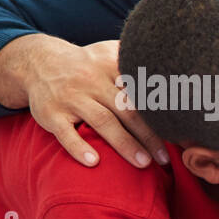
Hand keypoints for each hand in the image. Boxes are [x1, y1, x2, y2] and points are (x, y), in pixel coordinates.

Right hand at [0, 35, 167, 166]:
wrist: (39, 63)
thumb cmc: (88, 67)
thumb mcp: (110, 54)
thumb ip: (137, 64)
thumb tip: (177, 75)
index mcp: (111, 67)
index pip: (140, 91)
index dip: (160, 112)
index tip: (179, 130)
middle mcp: (92, 80)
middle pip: (126, 110)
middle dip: (148, 135)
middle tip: (165, 158)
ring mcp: (70, 97)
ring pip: (101, 121)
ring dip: (124, 144)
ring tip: (144, 163)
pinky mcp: (50, 113)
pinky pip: (65, 132)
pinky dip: (78, 147)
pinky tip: (94, 162)